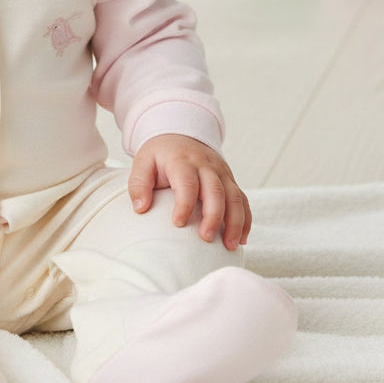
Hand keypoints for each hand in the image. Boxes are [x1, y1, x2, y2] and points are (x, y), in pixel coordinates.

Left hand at [128, 133, 250, 251]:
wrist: (179, 136)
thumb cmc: (160, 155)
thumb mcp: (142, 163)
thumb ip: (138, 184)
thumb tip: (141, 209)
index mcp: (182, 161)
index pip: (187, 183)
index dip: (184, 204)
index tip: (177, 223)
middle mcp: (206, 166)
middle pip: (216, 191)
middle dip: (214, 216)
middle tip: (206, 238)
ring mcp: (222, 173)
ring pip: (235, 197)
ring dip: (235, 222)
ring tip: (230, 246)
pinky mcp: (230, 180)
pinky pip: (243, 200)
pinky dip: (245, 220)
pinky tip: (241, 239)